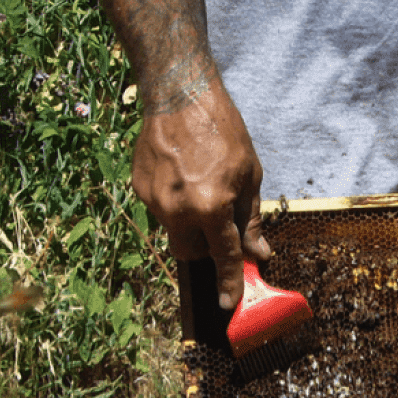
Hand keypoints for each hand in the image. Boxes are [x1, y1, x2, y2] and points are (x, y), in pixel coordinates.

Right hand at [131, 85, 270, 308]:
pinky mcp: (139, 188)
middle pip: (192, 253)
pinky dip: (175, 204)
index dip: (230, 282)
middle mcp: (179, 209)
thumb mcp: (250, 176)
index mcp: (211, 207)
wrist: (178, 94)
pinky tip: (183, 176)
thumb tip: (259, 253)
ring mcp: (154, 200)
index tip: (229, 303)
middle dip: (207, 248)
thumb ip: (250, 219)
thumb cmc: (222, 131)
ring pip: (175, 233)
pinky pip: (161, 211)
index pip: (224, 256)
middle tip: (219, 226)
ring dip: (190, 224)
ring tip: (201, 187)